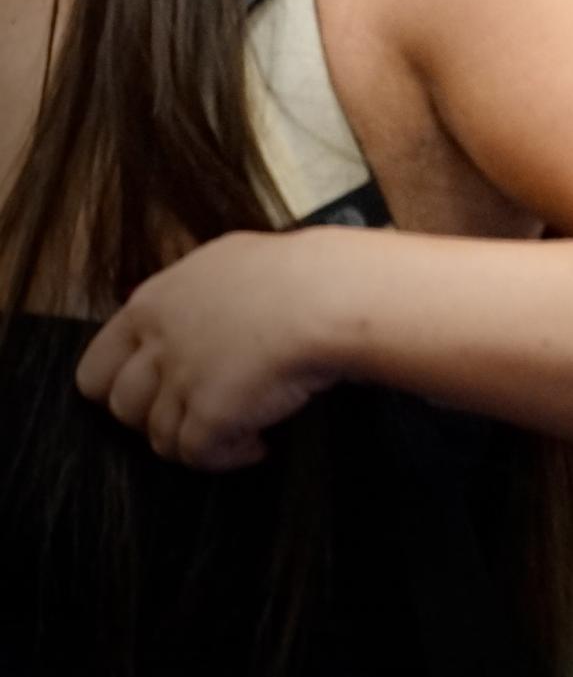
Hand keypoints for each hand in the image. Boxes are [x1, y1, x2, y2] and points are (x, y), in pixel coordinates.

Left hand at [75, 229, 343, 470]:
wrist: (326, 297)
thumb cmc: (294, 273)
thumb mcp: (227, 263)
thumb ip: (190, 297)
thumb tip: (188, 317)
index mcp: (154, 302)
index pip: (97, 365)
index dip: (123, 384)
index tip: (159, 388)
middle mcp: (157, 344)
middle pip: (123, 406)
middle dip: (159, 413)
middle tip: (201, 407)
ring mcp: (180, 384)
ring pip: (160, 438)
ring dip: (199, 436)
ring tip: (241, 425)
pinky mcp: (208, 420)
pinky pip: (200, 457)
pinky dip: (231, 456)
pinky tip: (259, 443)